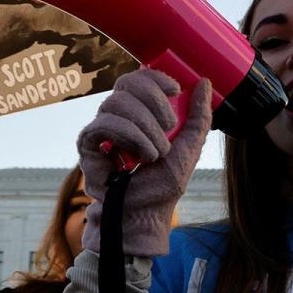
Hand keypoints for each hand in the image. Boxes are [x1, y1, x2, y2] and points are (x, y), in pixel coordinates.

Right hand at [78, 69, 211, 255]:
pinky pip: (104, 122)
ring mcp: (102, 128)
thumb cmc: (163, 185)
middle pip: (128, 82)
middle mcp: (119, 116)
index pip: (141, 77)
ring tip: (157, 154)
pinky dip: (129, 137)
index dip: (156, 76)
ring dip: (146, 128)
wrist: (142, 215)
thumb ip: (198, 117)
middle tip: (169, 128)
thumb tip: (204, 83)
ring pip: (118, 102)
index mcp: (142, 113)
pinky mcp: (88, 143)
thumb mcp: (190, 148)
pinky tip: (141, 157)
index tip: (175, 89)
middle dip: (155, 102)